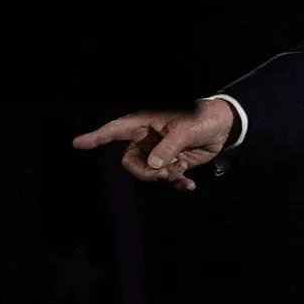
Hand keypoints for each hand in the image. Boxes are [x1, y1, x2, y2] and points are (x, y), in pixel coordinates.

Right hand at [72, 99, 235, 191]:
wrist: (224, 126)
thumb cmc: (202, 118)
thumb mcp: (186, 129)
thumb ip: (168, 147)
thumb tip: (153, 165)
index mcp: (146, 123)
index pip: (116, 130)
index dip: (97, 137)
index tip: (78, 143)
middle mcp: (148, 139)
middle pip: (131, 162)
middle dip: (145, 171)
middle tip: (164, 172)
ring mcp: (160, 152)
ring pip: (148, 172)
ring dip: (163, 176)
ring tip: (181, 169)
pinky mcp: (173, 162)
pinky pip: (167, 178)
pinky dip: (177, 183)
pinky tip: (189, 185)